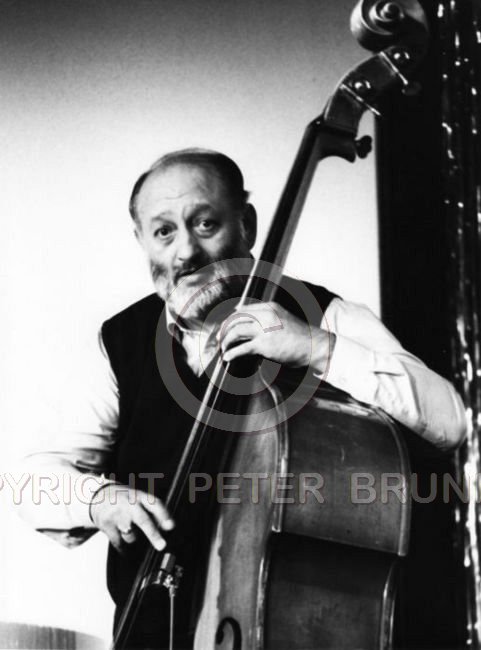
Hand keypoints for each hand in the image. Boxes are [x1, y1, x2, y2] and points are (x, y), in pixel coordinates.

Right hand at [89, 484, 173, 552]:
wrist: (99, 496)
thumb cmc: (125, 499)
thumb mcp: (139, 498)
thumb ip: (151, 510)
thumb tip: (166, 528)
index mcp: (140, 496)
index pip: (154, 504)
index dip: (163, 515)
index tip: (171, 526)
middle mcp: (129, 504)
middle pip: (142, 520)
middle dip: (153, 534)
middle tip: (162, 546)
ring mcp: (117, 514)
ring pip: (130, 535)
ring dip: (132, 539)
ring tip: (129, 532)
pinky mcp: (106, 525)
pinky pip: (118, 543)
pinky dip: (123, 548)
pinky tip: (124, 546)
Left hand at [218, 301, 334, 371]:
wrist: (314, 345)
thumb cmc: (300, 336)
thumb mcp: (283, 319)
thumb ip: (268, 319)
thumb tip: (250, 327)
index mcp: (270, 307)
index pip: (243, 309)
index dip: (231, 318)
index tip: (226, 326)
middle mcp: (265, 315)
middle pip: (236, 319)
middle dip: (224, 329)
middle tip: (220, 338)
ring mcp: (264, 330)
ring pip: (236, 331)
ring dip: (226, 341)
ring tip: (224, 349)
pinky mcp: (264, 345)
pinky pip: (242, 348)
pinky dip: (232, 353)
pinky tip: (228, 357)